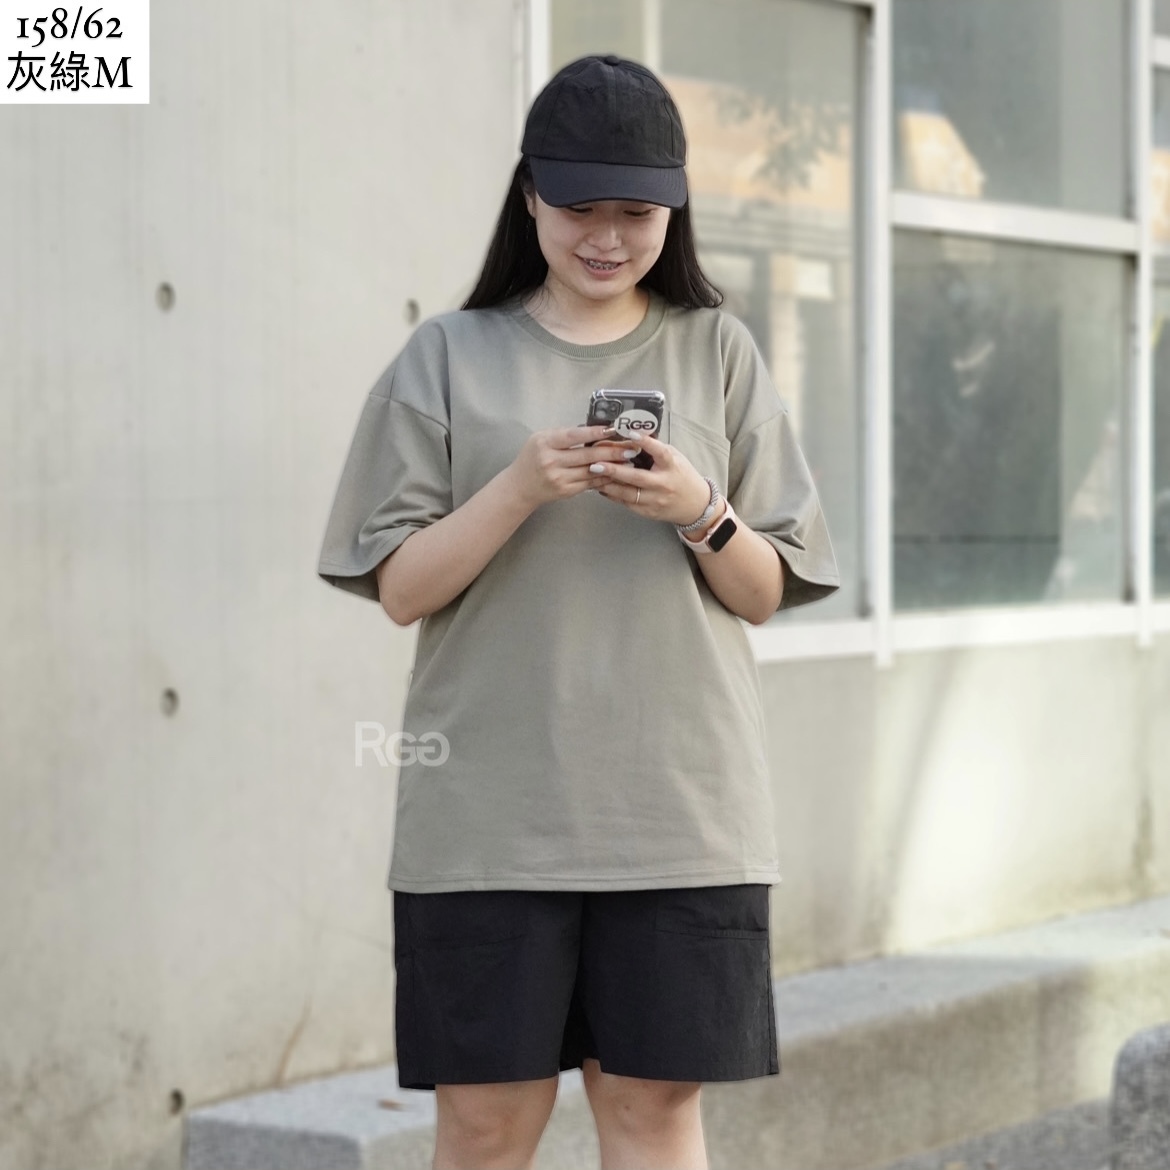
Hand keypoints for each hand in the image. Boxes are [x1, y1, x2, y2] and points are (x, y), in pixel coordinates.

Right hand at [505, 424, 633, 508]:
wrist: (520, 486)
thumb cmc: (532, 457)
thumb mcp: (541, 439)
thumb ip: (564, 435)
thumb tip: (593, 430)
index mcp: (545, 443)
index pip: (574, 436)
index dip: (594, 432)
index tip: (612, 429)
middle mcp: (552, 461)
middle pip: (587, 455)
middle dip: (612, 451)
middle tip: (630, 447)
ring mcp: (559, 478)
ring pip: (592, 471)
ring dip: (613, 466)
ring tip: (629, 460)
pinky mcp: (566, 491)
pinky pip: (590, 483)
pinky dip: (605, 477)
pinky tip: (617, 472)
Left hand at [592, 432, 713, 525]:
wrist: (695, 506)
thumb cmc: (682, 477)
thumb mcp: (675, 457)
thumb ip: (655, 448)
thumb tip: (633, 434)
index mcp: (671, 466)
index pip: (659, 452)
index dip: (645, 442)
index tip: (630, 434)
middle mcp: (663, 484)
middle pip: (637, 477)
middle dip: (614, 470)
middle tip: (596, 464)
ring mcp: (655, 500)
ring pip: (627, 493)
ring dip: (607, 484)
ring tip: (592, 474)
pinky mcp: (648, 512)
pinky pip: (626, 503)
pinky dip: (612, 494)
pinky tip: (601, 486)